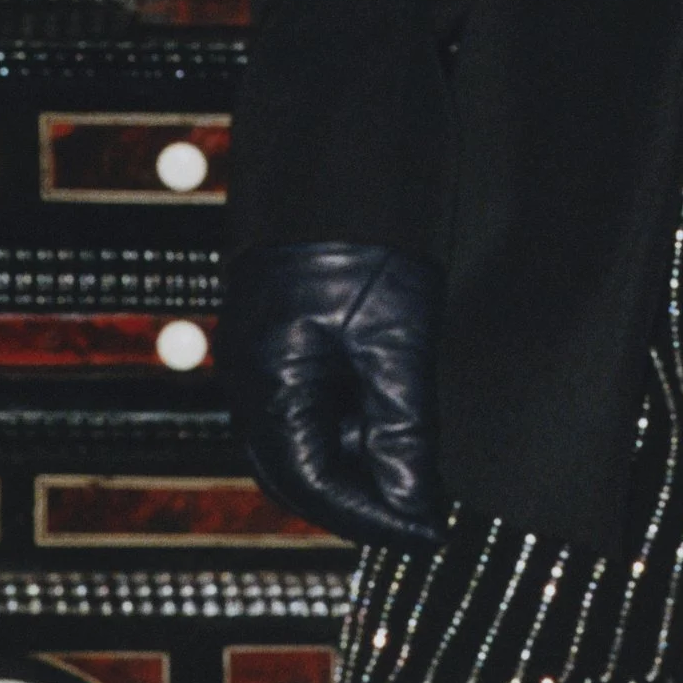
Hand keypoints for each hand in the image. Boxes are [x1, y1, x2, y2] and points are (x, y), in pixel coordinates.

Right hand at [221, 241, 446, 548]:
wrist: (345, 149)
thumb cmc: (368, 234)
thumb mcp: (398, 338)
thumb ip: (404, 428)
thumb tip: (418, 507)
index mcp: (266, 383)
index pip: (313, 482)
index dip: (374, 516)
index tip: (429, 533)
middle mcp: (253, 378)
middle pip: (303, 469)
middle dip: (364, 496)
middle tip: (425, 514)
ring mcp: (266, 356)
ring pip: (313, 437)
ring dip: (366, 458)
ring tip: (426, 470)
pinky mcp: (286, 336)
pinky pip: (317, 401)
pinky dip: (359, 420)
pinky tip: (402, 421)